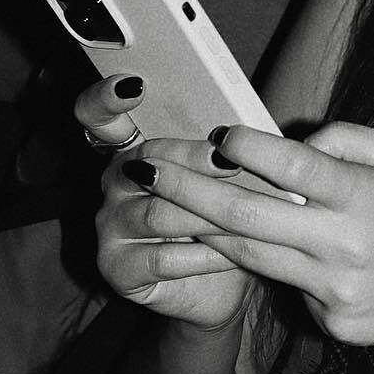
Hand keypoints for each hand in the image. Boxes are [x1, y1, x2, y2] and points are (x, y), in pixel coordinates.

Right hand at [77, 75, 256, 330]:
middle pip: (148, 162)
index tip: (134, 85)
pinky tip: (236, 252)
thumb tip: (273, 127)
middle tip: (232, 161)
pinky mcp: (117, 267)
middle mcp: (113, 183)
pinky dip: (206, 255)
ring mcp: (109, 226)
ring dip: (207, 214)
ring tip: (248, 212)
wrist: (224, 288)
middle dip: (193, 161)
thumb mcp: (232, 181)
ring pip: (159, 213)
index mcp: (132, 151)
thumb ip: (231, 151)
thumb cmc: (229, 222)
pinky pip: (164, 257)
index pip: (100, 116)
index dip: (107, 98)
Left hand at [121, 120, 373, 360]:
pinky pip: (285, 285)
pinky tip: (250, 249)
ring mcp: (333, 291)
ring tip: (163, 204)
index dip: (246, 149)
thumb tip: (295, 140)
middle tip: (145, 168)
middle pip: (244, 215)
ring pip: (249, 255)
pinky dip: (267, 263)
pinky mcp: (330, 323)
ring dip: (200, 228)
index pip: (291, 166)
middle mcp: (344, 246)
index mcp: (365, 198)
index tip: (218, 136)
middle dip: (185, 189)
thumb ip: (351, 141)